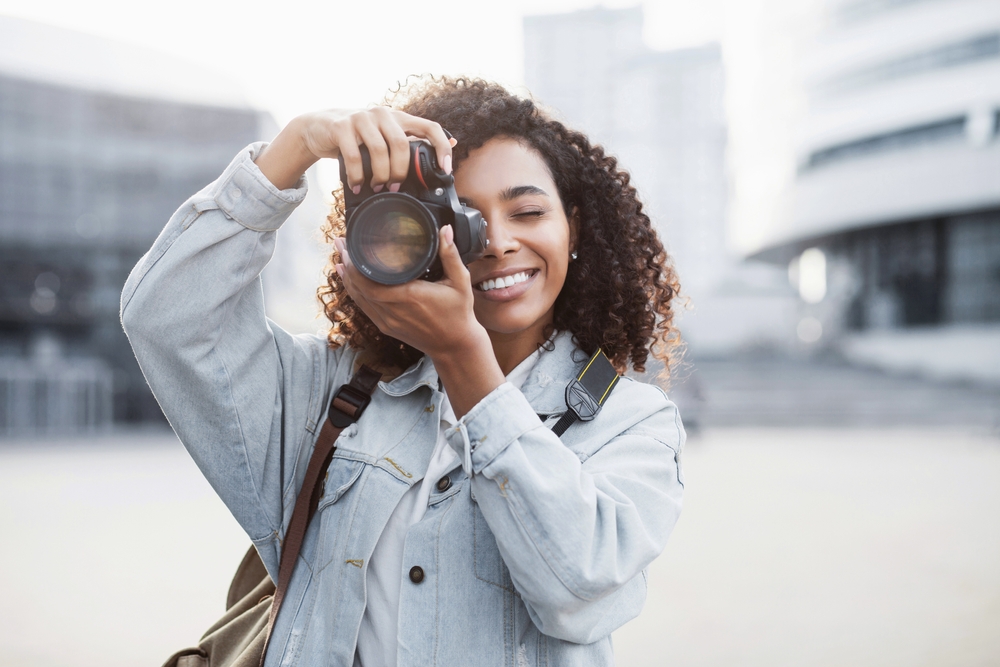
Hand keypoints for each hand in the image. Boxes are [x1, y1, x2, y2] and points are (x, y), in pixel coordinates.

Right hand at [255, 108, 453, 190]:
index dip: (442, 148)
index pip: (430, 127)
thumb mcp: (385, 135)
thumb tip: (451, 142)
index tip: (446, 170)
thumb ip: (412, 139)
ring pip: (379, 151)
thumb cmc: (357, 137)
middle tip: (394, 186)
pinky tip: (357, 185)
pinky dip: (358, 176)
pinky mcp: (341, 126)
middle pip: (402, 144)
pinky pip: (355, 156)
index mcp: (398, 118)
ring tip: (376, 187)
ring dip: (379, 175)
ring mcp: (361, 118)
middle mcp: (382, 114)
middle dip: (400, 171)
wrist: (318, 128)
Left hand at [335, 226, 504, 417]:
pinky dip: (354, 292)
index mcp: (409, 296)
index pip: (370, 282)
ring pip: (358, 298)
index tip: (350, 244)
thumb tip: (445, 230)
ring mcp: (388, 321)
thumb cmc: (459, 313)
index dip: (355, 264)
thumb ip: (451, 255)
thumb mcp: (460, 282)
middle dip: (347, 264)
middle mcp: (394, 310)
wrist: (455, 346)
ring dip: (347, 278)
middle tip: (341, 243)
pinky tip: (349, 280)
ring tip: (340, 257)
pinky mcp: (387, 327)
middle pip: (359, 287)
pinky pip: (364, 308)